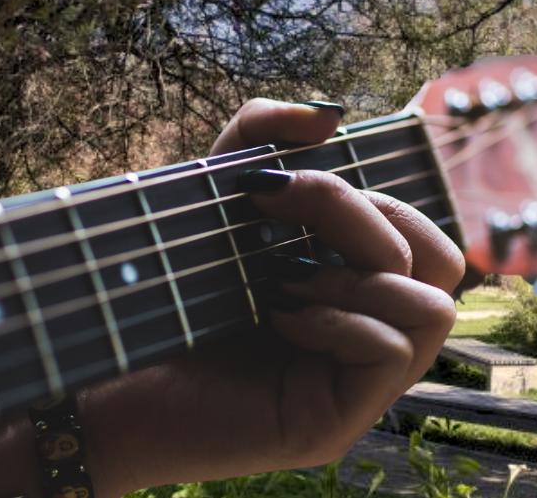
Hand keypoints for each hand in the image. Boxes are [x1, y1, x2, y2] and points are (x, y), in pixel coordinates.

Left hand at [81, 99, 463, 492]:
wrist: (93, 370)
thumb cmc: (154, 288)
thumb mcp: (211, 194)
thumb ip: (260, 137)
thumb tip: (330, 112)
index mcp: (353, 288)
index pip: (424, 235)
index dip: (372, 197)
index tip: (275, 188)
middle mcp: (366, 336)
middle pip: (443, 262)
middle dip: (366, 221)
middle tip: (283, 222)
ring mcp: (356, 386)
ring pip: (434, 308)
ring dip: (356, 276)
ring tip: (281, 281)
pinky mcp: (334, 424)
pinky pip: (392, 352)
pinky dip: (339, 320)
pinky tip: (277, 318)